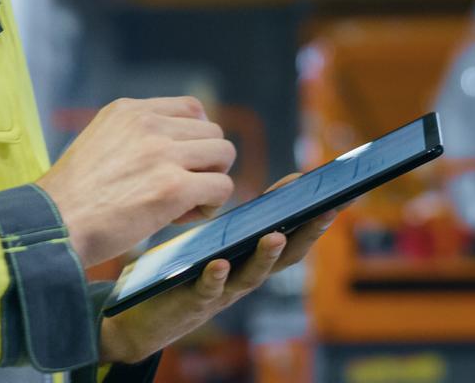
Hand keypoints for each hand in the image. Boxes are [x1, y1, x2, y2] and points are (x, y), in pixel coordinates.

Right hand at [38, 97, 235, 266]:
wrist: (50, 226)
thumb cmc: (72, 198)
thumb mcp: (100, 142)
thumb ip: (136, 137)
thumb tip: (181, 152)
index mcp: (129, 110)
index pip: (191, 107)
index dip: (194, 139)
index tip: (178, 164)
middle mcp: (149, 124)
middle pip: (213, 131)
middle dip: (204, 162)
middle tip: (180, 189)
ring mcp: (162, 153)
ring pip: (223, 154)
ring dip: (211, 180)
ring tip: (184, 203)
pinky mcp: (173, 187)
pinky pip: (221, 187)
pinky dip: (211, 204)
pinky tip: (183, 217)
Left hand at [98, 174, 338, 365]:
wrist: (141, 312)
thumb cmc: (181, 267)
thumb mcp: (210, 237)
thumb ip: (228, 214)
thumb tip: (231, 162)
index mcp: (250, 256)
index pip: (289, 231)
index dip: (311, 213)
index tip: (333, 190)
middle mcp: (244, 275)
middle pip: (286, 256)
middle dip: (309, 234)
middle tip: (328, 211)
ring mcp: (221, 291)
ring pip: (251, 276)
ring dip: (265, 257)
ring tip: (275, 236)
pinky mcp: (192, 303)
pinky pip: (207, 291)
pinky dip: (216, 278)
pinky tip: (219, 263)